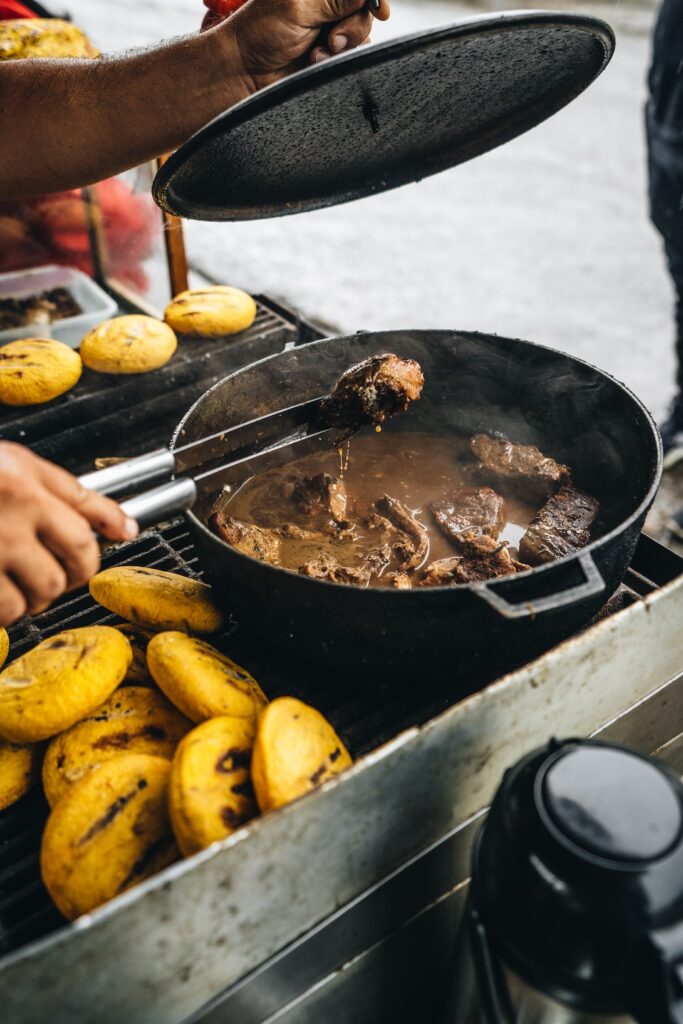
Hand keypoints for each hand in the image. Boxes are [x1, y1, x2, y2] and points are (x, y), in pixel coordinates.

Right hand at [0, 443, 137, 625]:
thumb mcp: (17, 463)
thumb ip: (72, 494)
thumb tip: (126, 526)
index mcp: (23, 486)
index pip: (84, 534)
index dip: (90, 557)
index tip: (90, 560)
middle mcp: (5, 518)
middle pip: (65, 573)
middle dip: (64, 580)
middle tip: (51, 573)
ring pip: (33, 600)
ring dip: (29, 598)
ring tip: (13, 579)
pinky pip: (2, 613)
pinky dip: (3, 611)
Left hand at [222, 0, 389, 90]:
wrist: (244, 73)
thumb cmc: (259, 34)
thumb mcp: (298, 7)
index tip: (379, 9)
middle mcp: (324, 5)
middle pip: (363, 10)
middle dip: (354, 25)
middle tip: (332, 38)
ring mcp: (327, 29)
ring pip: (361, 34)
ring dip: (345, 46)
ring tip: (318, 53)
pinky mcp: (327, 54)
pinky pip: (351, 56)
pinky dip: (338, 61)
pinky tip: (317, 63)